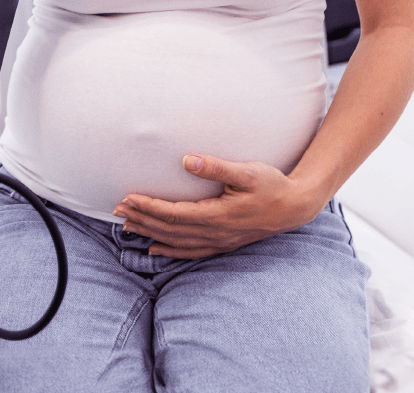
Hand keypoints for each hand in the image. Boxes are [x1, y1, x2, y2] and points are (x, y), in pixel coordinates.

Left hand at [113, 154, 324, 258]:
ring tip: (127, 226)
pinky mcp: (225, 243)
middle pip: (171, 229)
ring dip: (151, 234)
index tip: (128, 198)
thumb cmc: (272, 184)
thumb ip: (215, 167)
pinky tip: (154, 249)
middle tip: (117, 210)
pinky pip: (192, 252)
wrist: (296, 206)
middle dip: (142, 219)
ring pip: (178, 242)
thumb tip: (187, 160)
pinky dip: (170, 251)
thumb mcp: (247, 171)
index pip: (174, 214)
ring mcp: (221, 241)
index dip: (149, 207)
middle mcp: (217, 232)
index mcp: (219, 215)